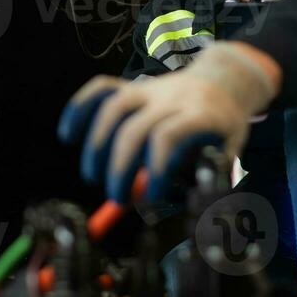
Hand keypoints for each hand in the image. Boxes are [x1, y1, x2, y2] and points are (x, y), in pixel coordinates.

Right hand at [59, 43, 279, 208]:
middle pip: (137, 128)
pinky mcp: (132, 85)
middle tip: (117, 198)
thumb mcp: (228, 154)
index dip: (155, 171)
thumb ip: (203, 182)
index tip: (150, 202)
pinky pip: (101, 89)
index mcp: (201, 115)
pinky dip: (79, 108)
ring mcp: (150, 88)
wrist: (225, 82)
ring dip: (97, 145)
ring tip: (93, 177)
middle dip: (121, 168)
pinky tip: (68, 135)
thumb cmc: (223, 129)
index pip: (170, 137)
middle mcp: (173, 98)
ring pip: (114, 107)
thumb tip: (175, 214)